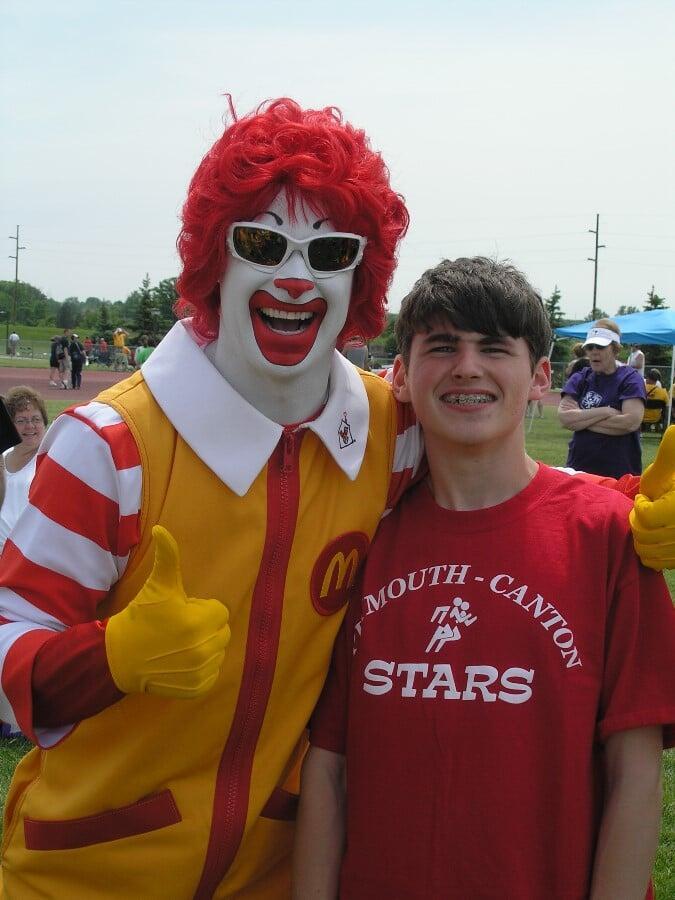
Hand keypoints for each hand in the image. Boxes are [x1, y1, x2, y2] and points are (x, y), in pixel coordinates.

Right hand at [105, 526, 230, 696]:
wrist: (119, 657)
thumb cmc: (141, 616)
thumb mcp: (157, 585)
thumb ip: (167, 556)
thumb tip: (160, 528)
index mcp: (198, 622)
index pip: (219, 610)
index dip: (200, 608)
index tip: (181, 611)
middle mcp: (203, 649)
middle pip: (222, 631)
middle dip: (204, 626)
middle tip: (179, 626)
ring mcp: (200, 671)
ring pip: (218, 651)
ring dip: (204, 645)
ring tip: (178, 643)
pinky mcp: (197, 688)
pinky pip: (212, 673)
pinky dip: (201, 668)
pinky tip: (180, 661)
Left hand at [630, 426, 674, 569]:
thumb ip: (671, 452)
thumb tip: (674, 429)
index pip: (648, 516)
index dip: (640, 507)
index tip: (645, 499)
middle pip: (645, 536)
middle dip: (637, 524)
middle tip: (641, 513)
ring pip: (650, 554)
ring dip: (641, 541)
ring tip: (645, 525)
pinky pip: (660, 564)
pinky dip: (650, 555)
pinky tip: (652, 539)